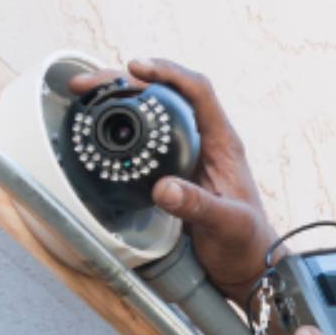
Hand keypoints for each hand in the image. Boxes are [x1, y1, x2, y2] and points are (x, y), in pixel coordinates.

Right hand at [68, 57, 276, 300]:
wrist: (246, 265)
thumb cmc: (245, 242)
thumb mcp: (226, 224)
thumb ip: (198, 206)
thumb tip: (163, 188)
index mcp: (223, 143)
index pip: (198, 92)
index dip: (168, 74)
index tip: (137, 69)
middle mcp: (205, 142)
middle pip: (168, 96)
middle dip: (130, 81)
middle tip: (93, 82)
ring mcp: (188, 156)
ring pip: (154, 114)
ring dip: (122, 99)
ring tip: (89, 94)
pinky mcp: (173, 172)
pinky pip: (146, 140)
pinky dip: (122, 128)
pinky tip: (100, 128)